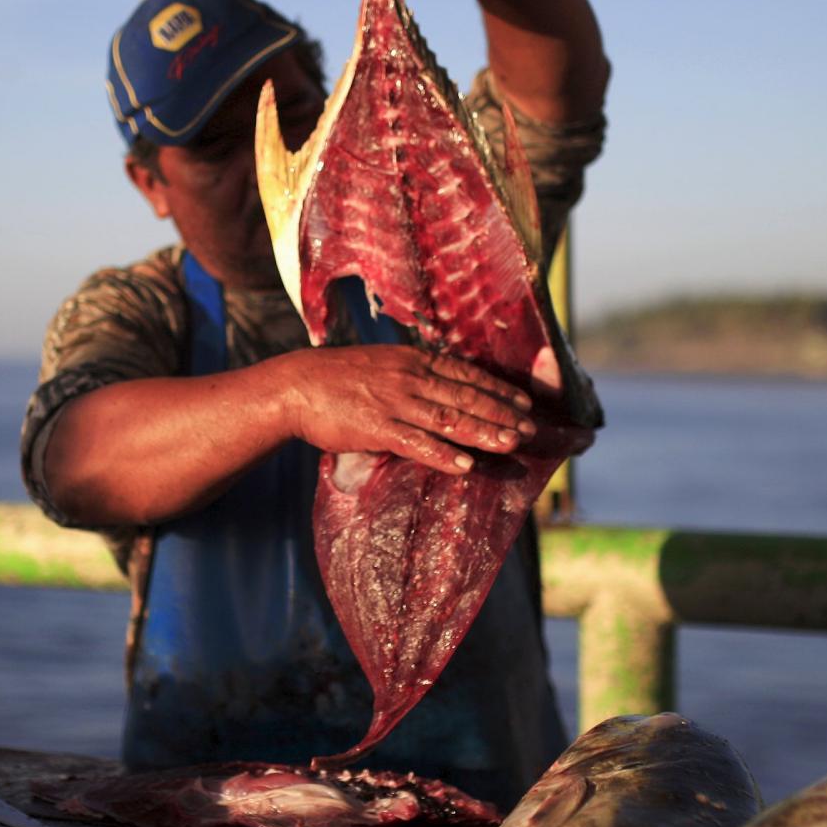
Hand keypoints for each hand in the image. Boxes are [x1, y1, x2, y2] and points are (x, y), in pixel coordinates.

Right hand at [270, 345, 535, 474]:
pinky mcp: (377, 427)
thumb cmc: (338, 379)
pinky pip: (417, 443)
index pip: (466, 374)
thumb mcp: (382, 365)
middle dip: (501, 413)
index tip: (524, 401)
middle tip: (530, 428)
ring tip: (510, 445)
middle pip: (466, 396)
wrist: (296, 386)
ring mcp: (395, 402)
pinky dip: (443, 454)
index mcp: (414, 361)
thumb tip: (441, 390)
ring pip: (449, 418)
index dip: (498, 388)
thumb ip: (412, 376)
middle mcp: (410, 378)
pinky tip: (465, 466)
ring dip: (483, 432)